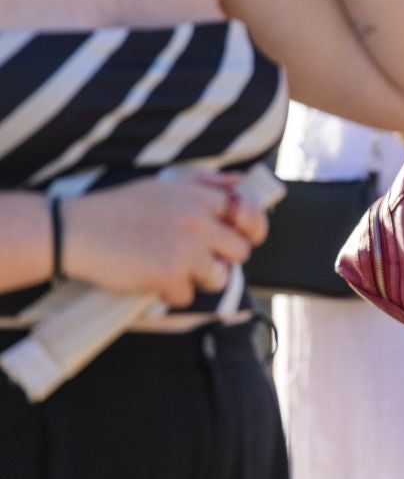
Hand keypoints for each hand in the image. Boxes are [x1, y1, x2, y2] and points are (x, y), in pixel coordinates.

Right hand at [61, 174, 268, 307]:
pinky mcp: (169, 276)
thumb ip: (207, 182)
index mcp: (200, 198)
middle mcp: (199, 222)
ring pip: (220, 277)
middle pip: (240, 251)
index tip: (243, 239)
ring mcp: (186, 250)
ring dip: (200, 279)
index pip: (250, 214)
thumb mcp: (166, 184)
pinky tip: (151, 280)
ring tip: (174, 270)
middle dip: (223, 259)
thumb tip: (242, 182)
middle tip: (197, 259)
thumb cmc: (119, 208)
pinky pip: (188, 296)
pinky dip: (171, 294)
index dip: (252, 230)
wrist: (76, 230)